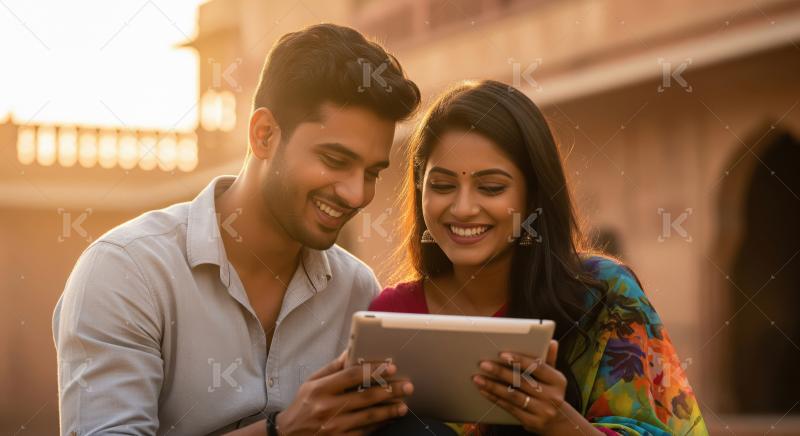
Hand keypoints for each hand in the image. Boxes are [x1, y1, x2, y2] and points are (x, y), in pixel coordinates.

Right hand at [276, 351, 412, 434]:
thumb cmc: (303, 406)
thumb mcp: (311, 383)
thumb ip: (333, 368)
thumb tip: (351, 351)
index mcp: (319, 389)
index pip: (351, 375)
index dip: (373, 370)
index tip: (391, 366)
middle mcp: (326, 408)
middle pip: (364, 397)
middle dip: (389, 391)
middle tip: (407, 386)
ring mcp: (332, 427)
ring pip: (368, 417)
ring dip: (388, 411)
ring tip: (403, 405)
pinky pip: (364, 433)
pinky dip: (378, 426)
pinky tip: (389, 420)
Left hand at [472, 340, 569, 433]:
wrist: (556, 421)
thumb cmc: (550, 393)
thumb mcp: (552, 377)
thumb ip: (549, 360)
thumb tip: (551, 342)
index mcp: (558, 381)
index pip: (538, 367)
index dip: (520, 360)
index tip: (502, 354)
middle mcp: (552, 397)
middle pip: (523, 381)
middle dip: (501, 371)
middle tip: (483, 364)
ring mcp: (542, 411)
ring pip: (513, 395)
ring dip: (493, 386)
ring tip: (478, 378)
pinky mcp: (531, 422)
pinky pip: (509, 407)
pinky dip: (495, 398)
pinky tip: (484, 390)